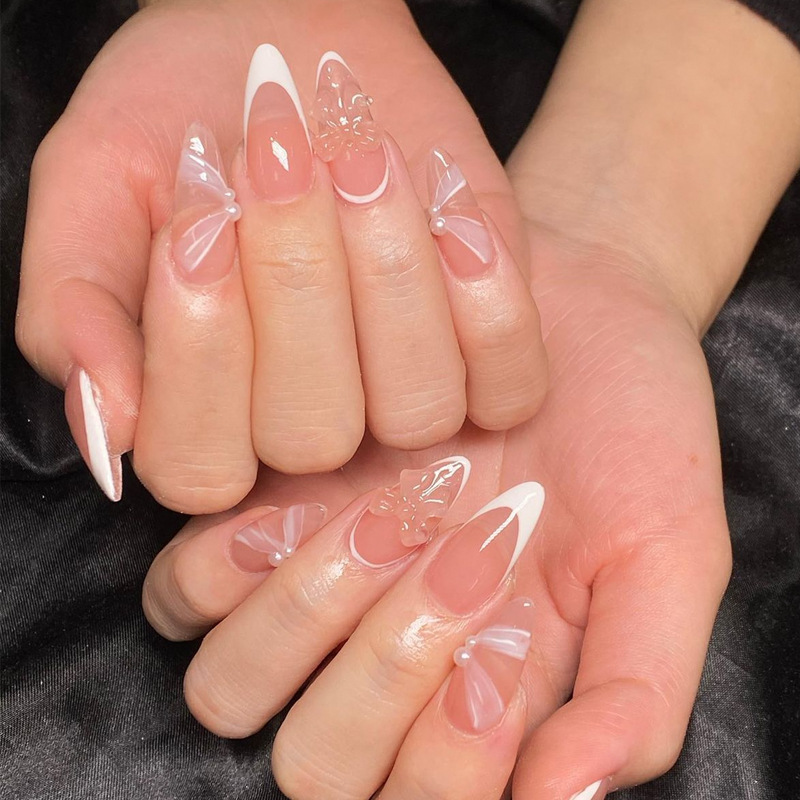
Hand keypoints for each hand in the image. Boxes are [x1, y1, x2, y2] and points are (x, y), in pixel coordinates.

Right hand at [15, 0, 546, 511]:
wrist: (286, 47)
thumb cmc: (177, 115)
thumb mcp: (92, 193)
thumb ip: (76, 312)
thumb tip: (107, 425)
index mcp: (202, 416)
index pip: (198, 466)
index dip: (201, 356)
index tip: (199, 222)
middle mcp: (306, 426)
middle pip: (312, 436)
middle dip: (297, 286)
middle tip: (277, 155)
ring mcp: (400, 397)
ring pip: (415, 412)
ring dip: (391, 277)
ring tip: (359, 160)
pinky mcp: (482, 356)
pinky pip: (507, 385)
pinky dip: (489, 305)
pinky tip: (452, 216)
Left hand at [141, 232, 731, 797]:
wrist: (565, 300)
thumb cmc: (629, 421)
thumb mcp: (671, 551)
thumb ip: (636, 691)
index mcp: (485, 689)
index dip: (452, 757)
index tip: (505, 639)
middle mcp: (387, 652)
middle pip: (316, 765)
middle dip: (382, 675)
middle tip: (467, 552)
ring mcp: (315, 587)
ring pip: (231, 688)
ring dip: (302, 613)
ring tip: (392, 513)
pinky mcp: (262, 512)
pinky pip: (185, 588)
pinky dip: (225, 560)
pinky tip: (308, 494)